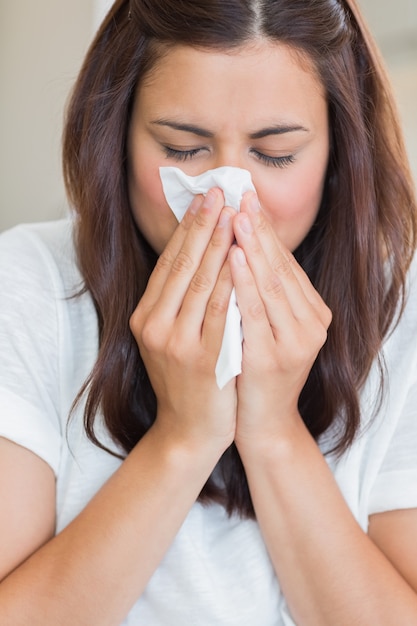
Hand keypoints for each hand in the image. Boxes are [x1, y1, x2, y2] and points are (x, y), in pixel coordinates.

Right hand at [130, 189, 237, 453]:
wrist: (189, 429)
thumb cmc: (186, 380)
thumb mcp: (171, 337)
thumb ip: (179, 301)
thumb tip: (197, 253)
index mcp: (146, 317)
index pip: (169, 263)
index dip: (188, 228)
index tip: (205, 198)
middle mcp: (154, 325)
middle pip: (183, 265)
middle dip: (204, 225)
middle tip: (221, 191)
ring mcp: (175, 342)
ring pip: (200, 283)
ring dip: (219, 244)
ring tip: (234, 213)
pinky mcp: (200, 358)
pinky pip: (219, 312)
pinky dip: (230, 282)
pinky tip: (242, 257)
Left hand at [229, 191, 331, 450]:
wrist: (262, 422)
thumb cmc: (257, 371)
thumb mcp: (267, 327)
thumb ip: (263, 293)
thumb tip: (244, 245)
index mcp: (313, 314)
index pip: (287, 264)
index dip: (266, 231)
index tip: (247, 200)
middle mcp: (312, 325)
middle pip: (281, 268)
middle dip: (258, 230)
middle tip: (241, 196)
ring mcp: (296, 341)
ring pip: (272, 284)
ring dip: (253, 247)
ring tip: (235, 216)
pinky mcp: (273, 357)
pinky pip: (255, 311)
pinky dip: (244, 281)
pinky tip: (232, 256)